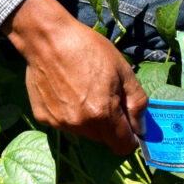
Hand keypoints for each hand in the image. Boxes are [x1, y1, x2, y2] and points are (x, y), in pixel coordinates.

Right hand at [1, 0, 147, 153]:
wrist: (47, 37)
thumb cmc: (88, 48)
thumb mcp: (122, 69)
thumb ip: (137, 103)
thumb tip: (141, 129)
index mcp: (102, 114)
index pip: (123, 146)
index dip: (129, 136)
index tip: (127, 120)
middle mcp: (80, 125)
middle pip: (103, 139)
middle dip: (108, 124)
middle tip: (103, 96)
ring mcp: (59, 123)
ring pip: (83, 131)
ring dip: (87, 119)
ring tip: (81, 89)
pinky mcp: (43, 118)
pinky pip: (64, 123)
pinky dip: (68, 112)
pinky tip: (64, 90)